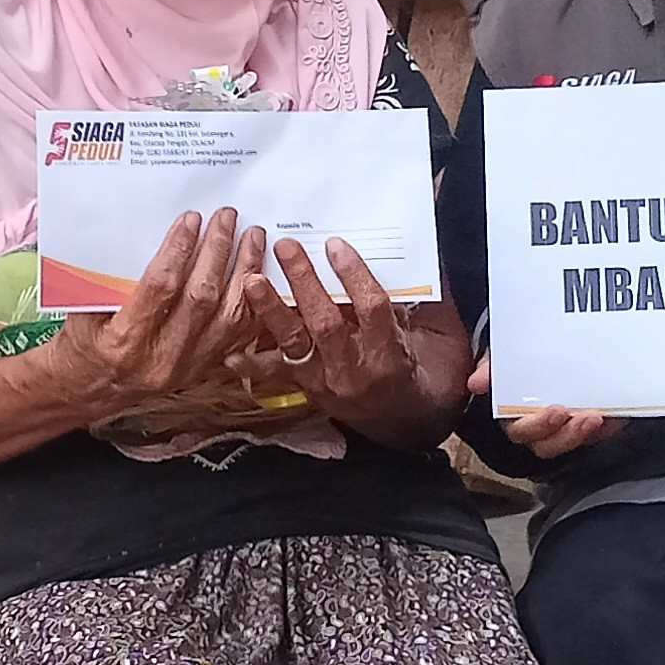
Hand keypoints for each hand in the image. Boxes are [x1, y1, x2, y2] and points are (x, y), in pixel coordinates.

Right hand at [50, 209, 265, 417]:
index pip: (161, 288)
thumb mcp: (84, 308)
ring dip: (245, 272)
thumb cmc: (84, 341)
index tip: (190, 220)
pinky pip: (240, 335)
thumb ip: (113, 278)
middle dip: (217, 252)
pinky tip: (259, 275)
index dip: (178, 250)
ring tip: (252, 238)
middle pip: (202, 298)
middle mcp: (162, 358)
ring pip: (230, 317)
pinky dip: (253, 302)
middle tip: (225, 218)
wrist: (90, 388)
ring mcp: (188, 368)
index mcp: (125, 341)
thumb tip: (149, 233)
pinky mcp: (204, 369)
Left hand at [244, 237, 463, 446]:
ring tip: (252, 280)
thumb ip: (419, 298)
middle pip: (326, 323)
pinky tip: (229, 351)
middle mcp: (354, 370)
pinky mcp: (305, 387)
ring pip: (295, 344)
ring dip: (271, 310)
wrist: (406, 420)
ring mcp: (325, 381)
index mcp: (390, 354)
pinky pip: (276, 372)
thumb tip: (411, 246)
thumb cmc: (423, 369)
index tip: (336, 245)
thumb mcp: (435, 336)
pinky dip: (252, 361)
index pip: (373, 310)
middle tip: (286, 246)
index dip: (355, 276)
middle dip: (305, 283)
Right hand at [464, 354, 620, 459]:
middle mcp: (538, 430)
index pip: (522, 432)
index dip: (539, 426)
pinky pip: (599, 436)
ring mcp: (563, 430)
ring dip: (587, 434)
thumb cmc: (517, 358)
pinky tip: (619, 415)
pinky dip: (610, 427)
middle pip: (549, 445)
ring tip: (602, 416)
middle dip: (569, 435)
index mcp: (513, 417)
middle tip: (588, 417)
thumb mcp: (501, 357)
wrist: (541, 350)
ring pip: (574, 443)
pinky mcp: (586, 428)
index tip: (557, 411)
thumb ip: (490, 368)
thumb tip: (476, 383)